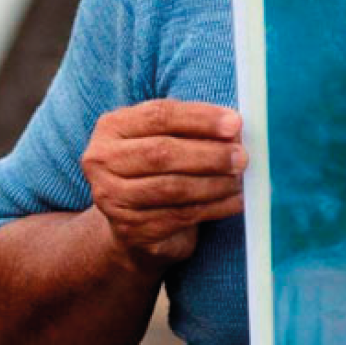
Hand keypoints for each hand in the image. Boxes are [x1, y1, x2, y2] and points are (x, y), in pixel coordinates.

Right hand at [81, 99, 247, 273]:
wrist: (135, 223)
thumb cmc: (159, 169)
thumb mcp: (169, 139)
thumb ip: (195, 129)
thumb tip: (235, 130)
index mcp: (112, 126)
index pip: (159, 115)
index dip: (200, 119)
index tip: (235, 123)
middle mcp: (102, 160)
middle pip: (162, 152)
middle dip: (209, 154)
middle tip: (242, 157)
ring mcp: (112, 197)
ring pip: (172, 187)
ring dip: (214, 183)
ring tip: (240, 179)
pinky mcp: (130, 229)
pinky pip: (180, 215)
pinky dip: (214, 207)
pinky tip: (236, 201)